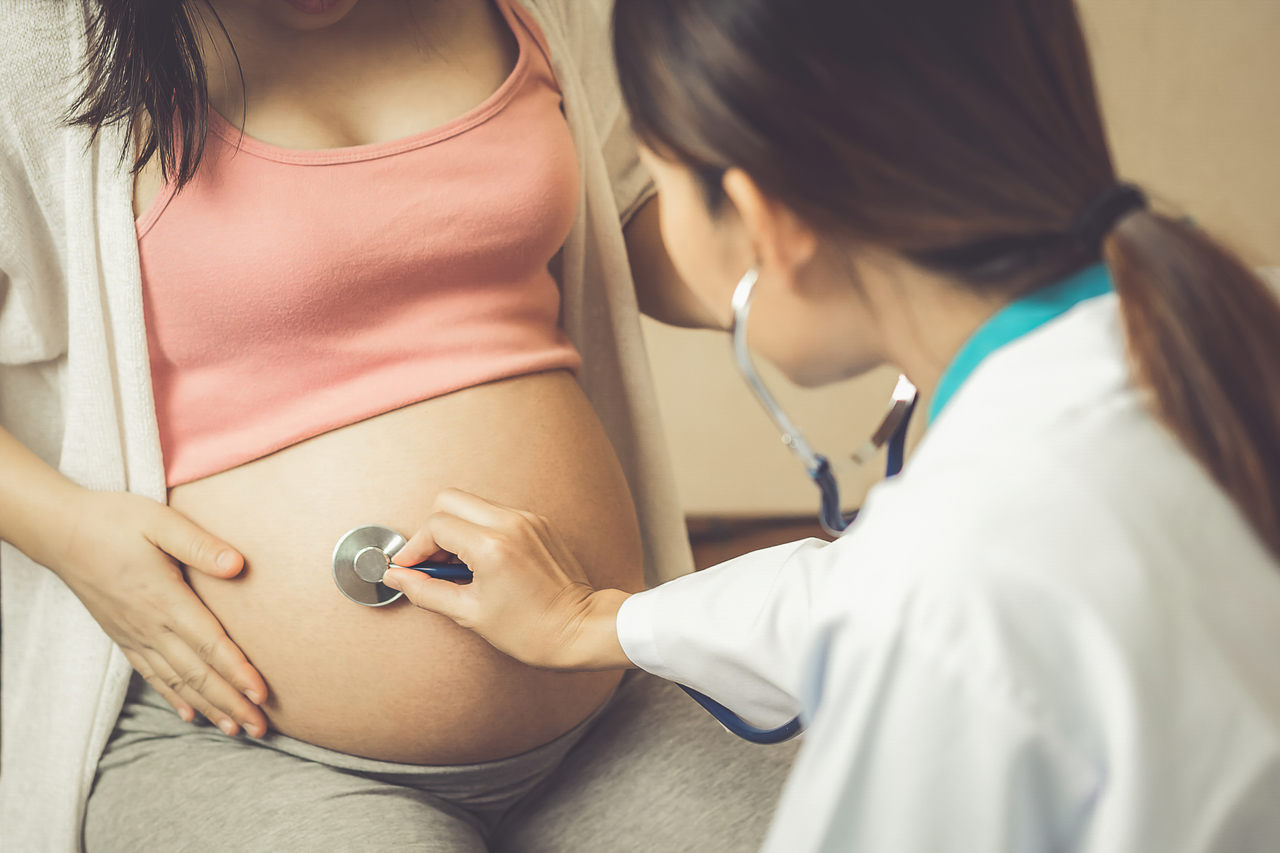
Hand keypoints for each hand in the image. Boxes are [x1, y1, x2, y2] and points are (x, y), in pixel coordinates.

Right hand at [51, 490, 267, 736]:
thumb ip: (200, 545)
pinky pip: (151, 675)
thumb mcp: (160, 522)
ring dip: (209, 707)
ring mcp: (134, 635)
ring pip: (177, 681)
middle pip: (198, 673)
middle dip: (231, 703)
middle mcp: (150, 626)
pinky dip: (174, 696)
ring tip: (235, 729)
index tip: (262, 695)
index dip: (237, 672)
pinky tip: (190, 713)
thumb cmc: (114, 521)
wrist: (60, 532)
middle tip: (261, 728)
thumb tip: (238, 564)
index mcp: (165, 599)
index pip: (210, 644)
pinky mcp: (123, 636)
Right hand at [385, 489, 632, 671]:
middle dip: (433, 530)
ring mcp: (528, 520)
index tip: (409, 568)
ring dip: (457, 529)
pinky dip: (480, 531)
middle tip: (432, 563)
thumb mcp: (470, 614)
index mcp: (492, 546)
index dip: (415, 548)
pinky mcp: (538, 523)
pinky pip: (496, 514)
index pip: (436, 526)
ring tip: (460, 568)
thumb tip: (397, 577)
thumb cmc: (533, 629)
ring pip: (473, 504)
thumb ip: (426, 591)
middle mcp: (511, 523)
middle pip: (450, 499)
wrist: (580, 629)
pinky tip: (482, 563)